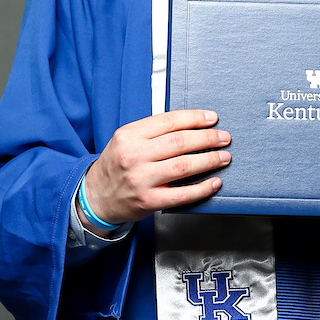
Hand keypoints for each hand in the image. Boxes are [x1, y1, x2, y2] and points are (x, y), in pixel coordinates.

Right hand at [80, 110, 230, 226]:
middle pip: (180, 142)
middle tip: (223, 138)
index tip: (212, 119)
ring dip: (209, 160)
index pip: (169, 121)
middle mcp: (134, 155)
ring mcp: (141, 179)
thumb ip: (153, 132)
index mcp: (129, 135)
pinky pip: (182, 194)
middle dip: (208, 138)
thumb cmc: (116, 166)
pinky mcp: (148, 201)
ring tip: (223, 157)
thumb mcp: (126, 140)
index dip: (195, 118)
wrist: (95, 196)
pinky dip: (202, 188)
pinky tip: (214, 182)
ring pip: (184, 166)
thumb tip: (191, 124)